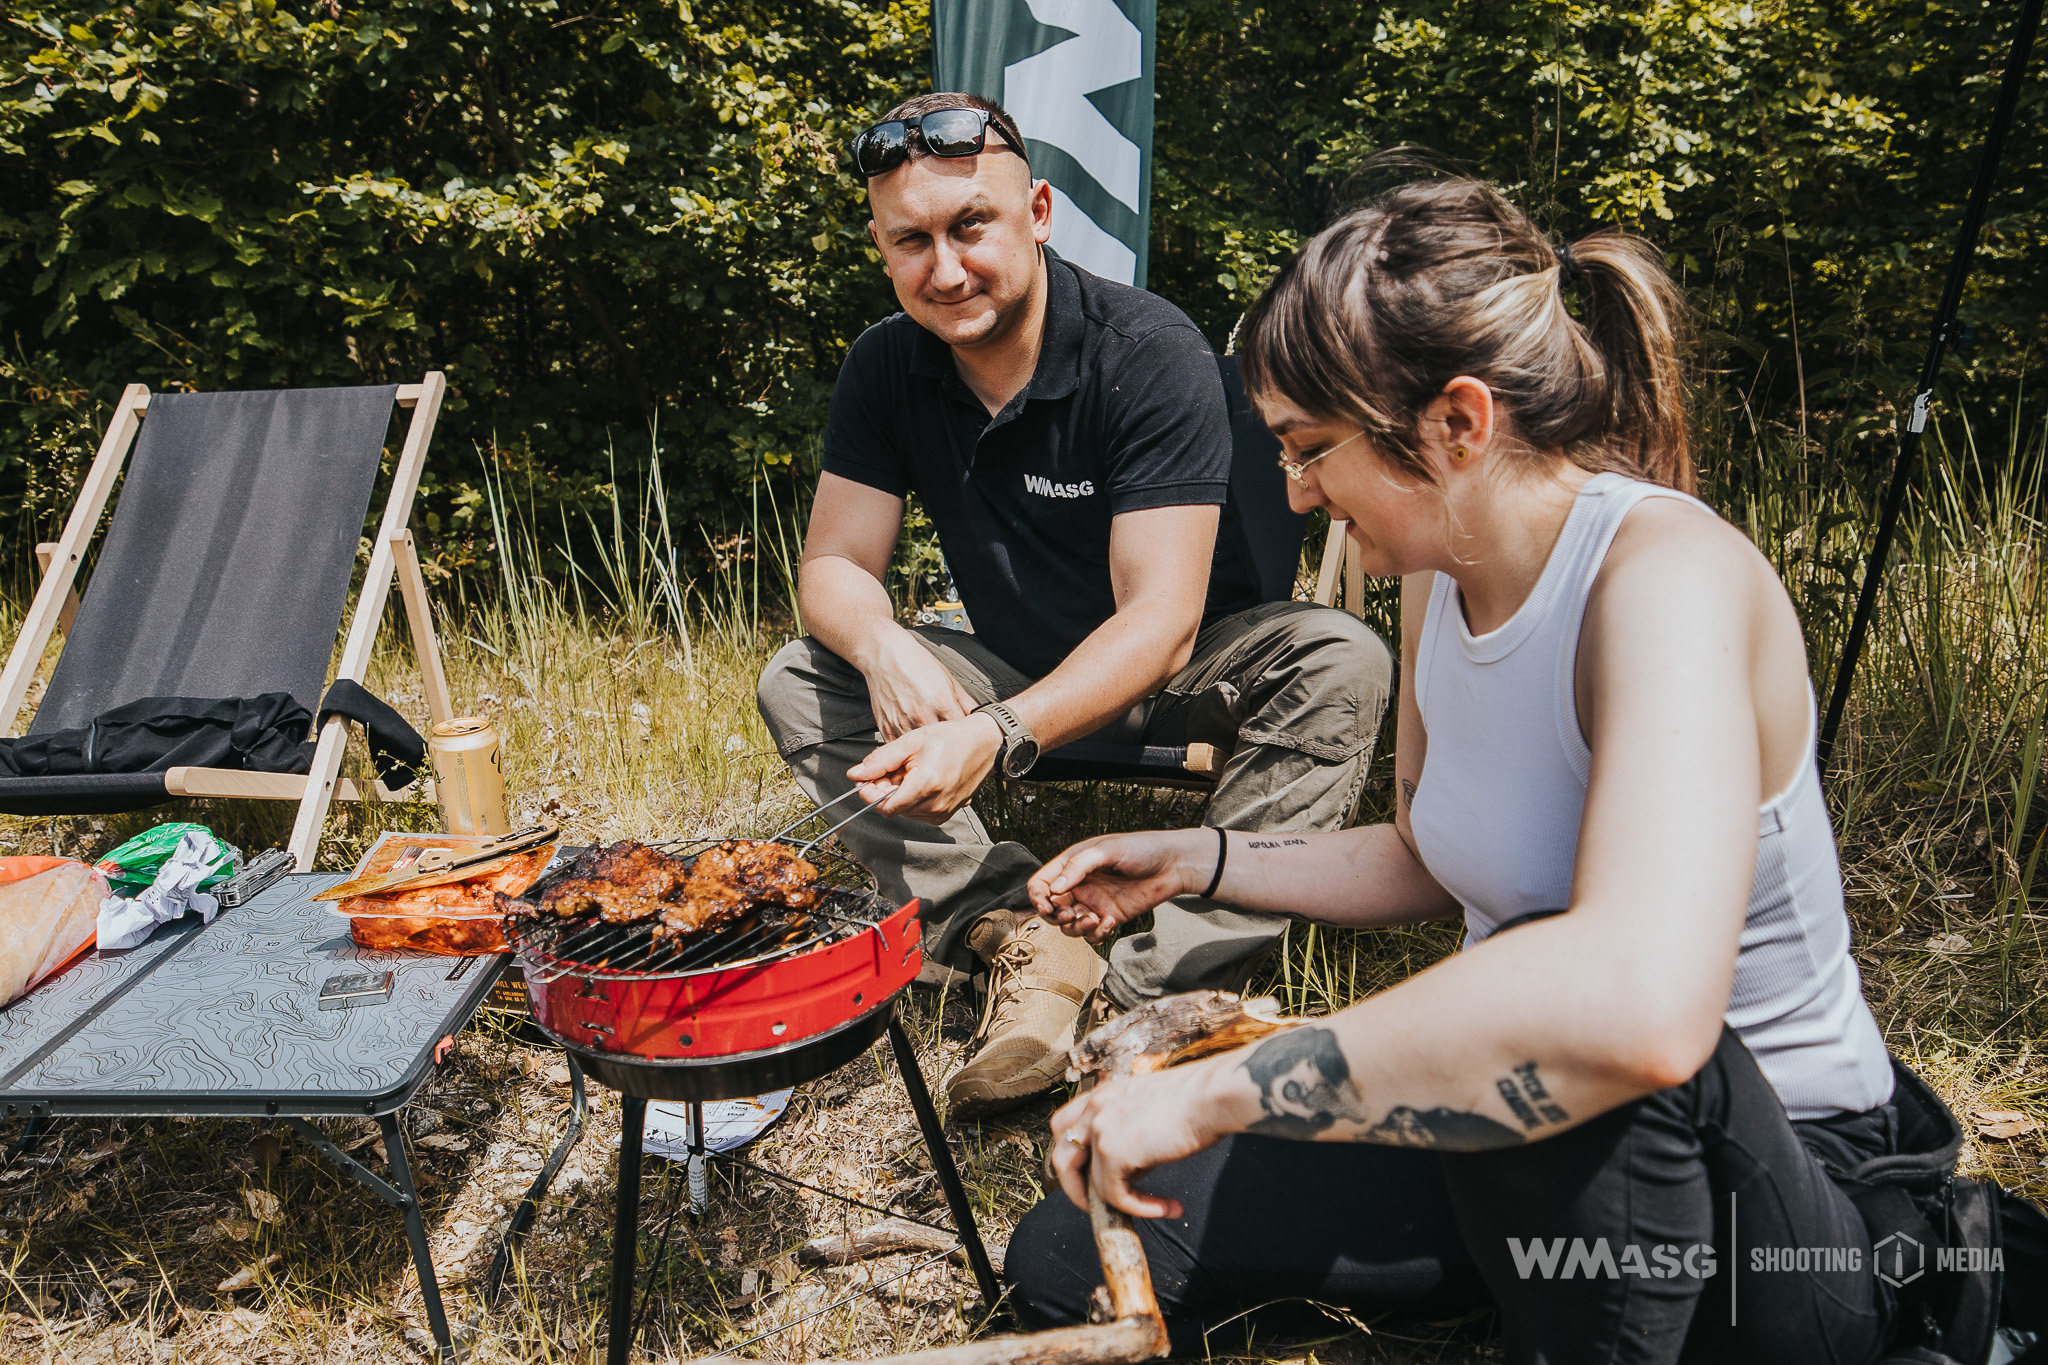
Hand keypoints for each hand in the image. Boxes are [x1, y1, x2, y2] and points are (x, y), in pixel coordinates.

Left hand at [846, 713, 1001, 822]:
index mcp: (925, 786)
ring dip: (899, 794)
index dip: (869, 793)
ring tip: (908, 770)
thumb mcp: (911, 742)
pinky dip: (912, 798)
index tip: (865, 778)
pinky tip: (919, 779)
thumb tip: (855, 773)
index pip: (883, 805)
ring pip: (905, 811)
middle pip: (893, 808)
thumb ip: (881, 760)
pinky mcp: (947, 813)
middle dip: (884, 790)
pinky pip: (919, 811)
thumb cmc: (951, 738)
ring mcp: (943, 812)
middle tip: (890, 767)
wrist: (985, 743)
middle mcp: (935, 805)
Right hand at [856, 625, 979, 741]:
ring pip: (920, 751)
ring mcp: (903, 723)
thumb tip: (980, 717)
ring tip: (930, 745)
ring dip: (926, 751)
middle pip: (942, 745)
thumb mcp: (948, 679)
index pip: (962, 732)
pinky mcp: (887, 728)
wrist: (885, 655)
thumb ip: (965, 702)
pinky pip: (902, 748)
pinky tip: (912, 742)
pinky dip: (908, 749)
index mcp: (942, 703)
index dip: (965, 738)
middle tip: (949, 745)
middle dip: (947, 747)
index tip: (965, 739)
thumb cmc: (917, 664)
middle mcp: (922, 715)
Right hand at [1028, 828, 1213, 943]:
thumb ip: (1078, 866)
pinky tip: (1110, 922)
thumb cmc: (1141, 848)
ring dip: (1076, 928)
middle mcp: (1079, 886)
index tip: (1048, 906)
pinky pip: (1093, 934)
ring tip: (1094, 919)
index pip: (1041, 884)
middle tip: (1069, 914)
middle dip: (1056, 917)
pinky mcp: (1110, 918)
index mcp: (1072, 865)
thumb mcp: (1107, 850)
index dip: (1038, 897)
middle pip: (1051, 909)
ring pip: (1070, 926)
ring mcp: (1094, 903)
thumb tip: (1056, 889)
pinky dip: (1097, 934)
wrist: (1173, 864)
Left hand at [1050, 1062, 1228, 1218]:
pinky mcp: (1112, 1153)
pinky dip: (1140, 1208)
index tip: (1093, 1177)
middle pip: (1061, 1156)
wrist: (1213, 1096)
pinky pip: (1115, 1196)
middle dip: (1075, 1187)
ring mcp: (1099, 1129)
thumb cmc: (1198, 1100)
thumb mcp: (1150, 1108)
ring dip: (1111, 1205)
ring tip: (1142, 1211)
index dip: (1073, 1157)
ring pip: (1087, 1184)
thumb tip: (1134, 1164)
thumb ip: (1131, 1128)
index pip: (1065, 1126)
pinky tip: (1167, 1208)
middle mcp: (1095, 1108)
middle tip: (1103, 1206)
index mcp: (1103, 1094)